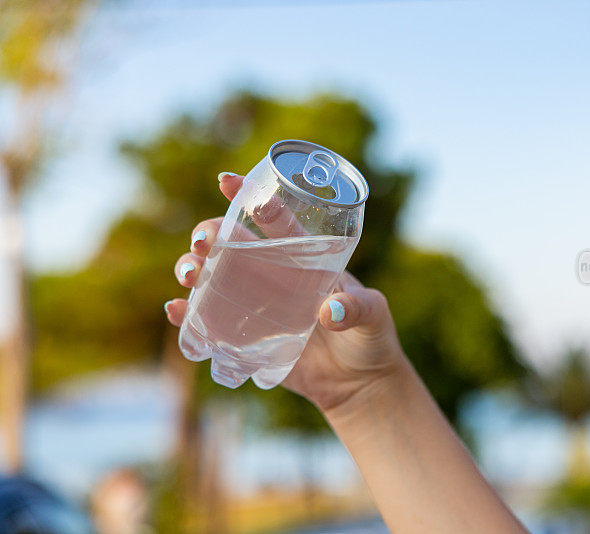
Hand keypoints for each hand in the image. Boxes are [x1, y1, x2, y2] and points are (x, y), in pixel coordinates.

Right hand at [164, 172, 406, 412]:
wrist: (359, 383)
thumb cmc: (371, 339)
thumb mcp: (373, 316)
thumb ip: (357, 308)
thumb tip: (328, 313)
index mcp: (305, 259)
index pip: (275, 222)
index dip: (250, 197)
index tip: (227, 180)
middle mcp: (274, 277)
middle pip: (232, 244)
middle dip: (209, 234)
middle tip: (202, 242)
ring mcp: (257, 306)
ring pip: (213, 278)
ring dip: (193, 269)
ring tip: (189, 274)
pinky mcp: (247, 338)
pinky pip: (209, 323)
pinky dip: (188, 315)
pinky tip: (176, 310)